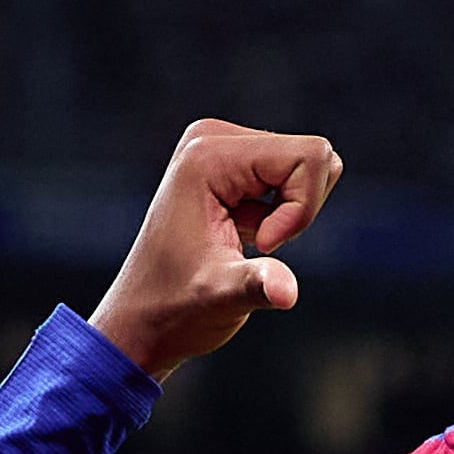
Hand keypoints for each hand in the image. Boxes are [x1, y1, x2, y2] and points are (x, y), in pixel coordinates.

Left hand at [88, 121, 342, 379]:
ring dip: (293, 210)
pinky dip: (282, 210)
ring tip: (250, 237)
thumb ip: (258, 286)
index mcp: (209, 156)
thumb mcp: (221, 296)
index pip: (308, 155)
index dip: (302, 208)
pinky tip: (242, 232)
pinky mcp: (230, 162)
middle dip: (301, 207)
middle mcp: (213, 138)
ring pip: (305, 163)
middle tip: (259, 242)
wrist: (142, 315)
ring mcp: (221, 146)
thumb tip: (286, 293)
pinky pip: (289, 174)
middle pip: (311, 154)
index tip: (264, 245)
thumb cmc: (176, 305)